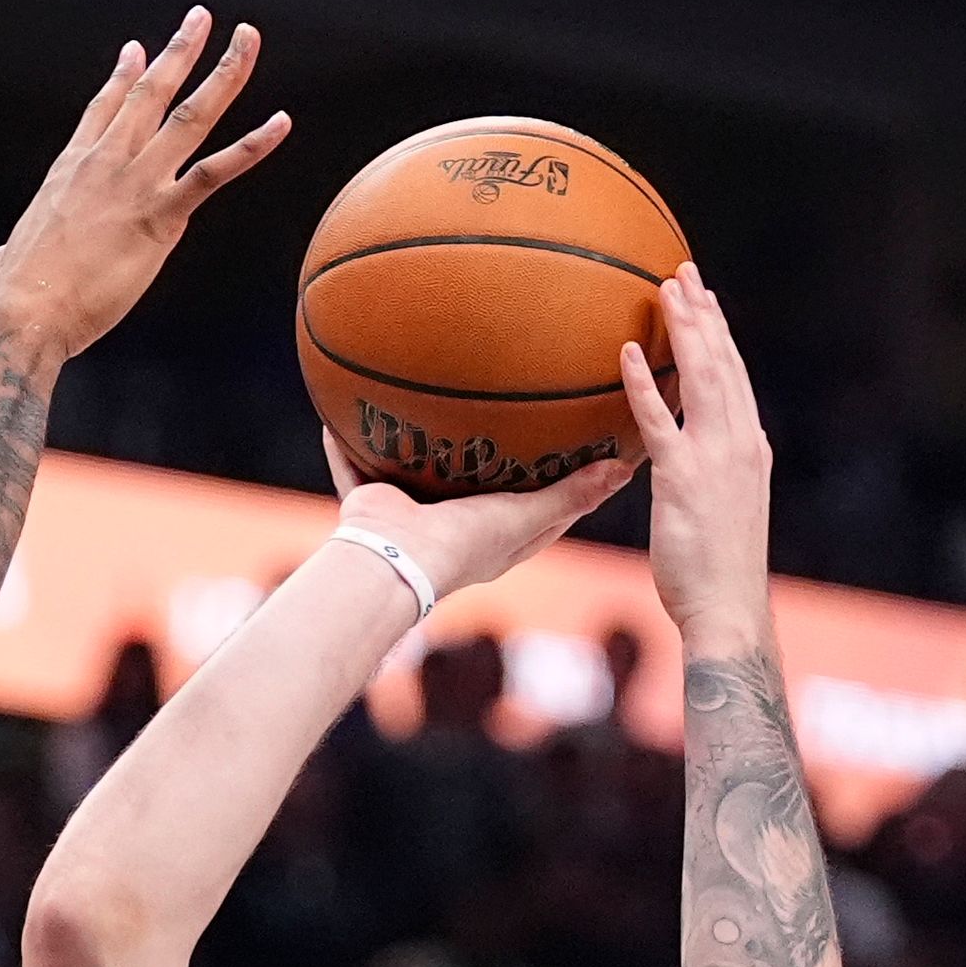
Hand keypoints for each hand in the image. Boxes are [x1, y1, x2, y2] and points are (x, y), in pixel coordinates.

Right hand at [0, 10, 289, 368]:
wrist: (23, 312)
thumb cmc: (8, 298)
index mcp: (69, 171)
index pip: (103, 111)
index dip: (124, 78)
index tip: (138, 49)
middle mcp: (104, 164)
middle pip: (149, 93)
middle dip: (179, 51)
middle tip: (202, 18)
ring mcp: (134, 184)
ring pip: (190, 115)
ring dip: (224, 73)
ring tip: (248, 38)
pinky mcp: (159, 216)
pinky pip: (215, 171)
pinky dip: (253, 145)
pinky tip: (282, 122)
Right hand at [320, 430, 630, 603]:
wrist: (396, 561)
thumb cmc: (465, 544)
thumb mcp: (525, 517)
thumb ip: (571, 493)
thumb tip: (625, 468)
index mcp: (494, 540)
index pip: (541, 511)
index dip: (566, 487)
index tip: (587, 454)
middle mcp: (451, 528)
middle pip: (477, 489)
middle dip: (490, 461)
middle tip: (511, 418)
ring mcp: (408, 515)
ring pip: (414, 474)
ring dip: (415, 447)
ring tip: (423, 405)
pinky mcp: (370, 504)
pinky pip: (353, 468)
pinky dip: (344, 447)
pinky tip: (340, 413)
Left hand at [620, 265, 774, 653]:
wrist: (728, 607)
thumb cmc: (718, 570)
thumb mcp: (724, 509)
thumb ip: (712, 475)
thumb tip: (696, 459)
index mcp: (748, 446)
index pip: (733, 377)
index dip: (719, 335)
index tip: (705, 299)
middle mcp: (739, 441)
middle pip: (721, 364)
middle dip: (703, 314)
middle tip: (682, 273)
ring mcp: (715, 457)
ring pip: (699, 379)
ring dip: (682, 330)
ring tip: (663, 291)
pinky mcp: (683, 478)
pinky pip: (660, 421)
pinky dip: (645, 385)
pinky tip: (629, 353)